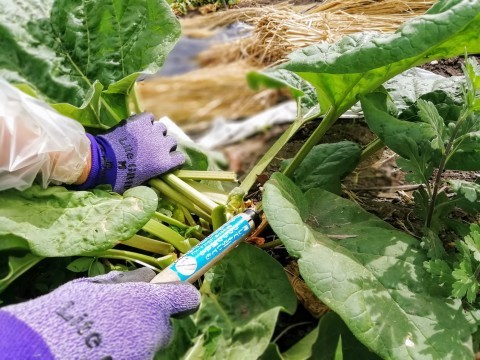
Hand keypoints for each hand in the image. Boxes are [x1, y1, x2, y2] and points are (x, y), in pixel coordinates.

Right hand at [0, 268, 199, 359]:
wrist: (41, 352)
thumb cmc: (65, 313)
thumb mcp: (97, 287)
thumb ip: (128, 282)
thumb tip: (149, 277)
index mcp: (149, 303)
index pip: (187, 299)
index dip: (181, 297)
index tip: (174, 297)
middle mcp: (152, 332)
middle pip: (164, 329)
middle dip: (149, 325)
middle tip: (120, 321)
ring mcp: (143, 356)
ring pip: (145, 347)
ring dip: (130, 342)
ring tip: (98, 339)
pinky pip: (132, 358)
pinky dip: (120, 355)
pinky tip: (96, 352)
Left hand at [76, 113, 184, 192]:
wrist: (103, 162)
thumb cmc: (119, 178)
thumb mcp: (139, 184)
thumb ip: (150, 180)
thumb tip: (154, 182)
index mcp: (164, 163)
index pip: (179, 158)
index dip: (173, 159)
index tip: (167, 160)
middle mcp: (162, 146)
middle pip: (172, 141)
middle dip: (165, 144)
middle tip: (154, 147)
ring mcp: (152, 132)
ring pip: (162, 128)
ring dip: (156, 132)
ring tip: (146, 135)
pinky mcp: (141, 121)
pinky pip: (149, 117)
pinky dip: (146, 120)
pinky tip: (139, 125)